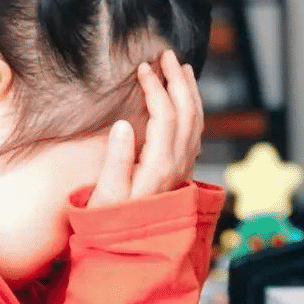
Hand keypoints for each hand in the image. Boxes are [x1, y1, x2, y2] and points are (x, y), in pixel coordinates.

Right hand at [87, 49, 203, 207]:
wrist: (131, 248)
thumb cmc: (111, 221)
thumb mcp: (106, 195)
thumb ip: (116, 160)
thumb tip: (123, 125)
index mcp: (159, 166)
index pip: (164, 116)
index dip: (155, 88)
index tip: (143, 68)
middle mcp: (178, 165)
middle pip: (187, 113)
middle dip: (178, 81)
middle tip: (167, 56)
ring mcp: (183, 168)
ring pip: (196, 122)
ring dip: (190, 93)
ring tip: (182, 69)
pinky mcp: (182, 171)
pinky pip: (195, 133)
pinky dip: (193, 110)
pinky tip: (186, 100)